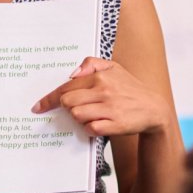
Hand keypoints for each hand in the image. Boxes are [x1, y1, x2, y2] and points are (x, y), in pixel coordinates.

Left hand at [31, 56, 170, 138]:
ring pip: (77, 115)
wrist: (154, 109)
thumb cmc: (130, 88)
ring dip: (79, 118)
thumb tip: (72, 74)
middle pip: (67, 102)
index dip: (49, 98)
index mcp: (101, 77)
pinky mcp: (115, 125)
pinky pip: (90, 128)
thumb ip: (91, 64)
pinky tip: (98, 123)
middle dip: (67, 107)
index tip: (38, 106)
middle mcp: (104, 92)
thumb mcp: (114, 67)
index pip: (66, 87)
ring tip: (91, 114)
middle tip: (76, 107)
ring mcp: (110, 109)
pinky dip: (90, 128)